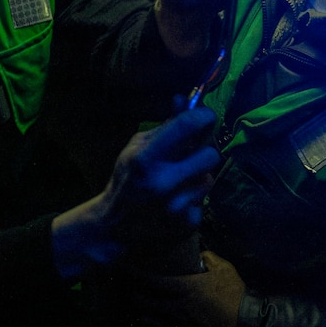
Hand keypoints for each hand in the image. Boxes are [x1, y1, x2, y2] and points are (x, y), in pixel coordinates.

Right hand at [52, 107, 220, 280]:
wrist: (115, 227)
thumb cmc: (126, 180)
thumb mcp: (136, 148)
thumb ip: (164, 127)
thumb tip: (184, 99)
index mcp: (145, 158)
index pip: (188, 125)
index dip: (203, 116)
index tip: (204, 116)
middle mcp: (163, 182)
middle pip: (210, 154)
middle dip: (202, 151)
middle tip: (190, 154)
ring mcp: (177, 206)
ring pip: (209, 178)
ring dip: (197, 176)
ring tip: (178, 181)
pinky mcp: (188, 224)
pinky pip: (203, 199)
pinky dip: (193, 197)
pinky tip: (175, 201)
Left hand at [123, 249, 246, 326]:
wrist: (244, 318)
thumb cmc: (233, 291)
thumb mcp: (224, 267)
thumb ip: (209, 258)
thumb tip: (199, 253)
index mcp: (188, 288)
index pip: (158, 282)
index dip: (142, 276)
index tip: (130, 269)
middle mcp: (181, 306)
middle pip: (152, 302)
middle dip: (138, 296)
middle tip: (129, 288)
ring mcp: (184, 321)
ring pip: (156, 318)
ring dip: (144, 311)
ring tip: (135, 305)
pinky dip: (156, 322)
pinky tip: (151, 320)